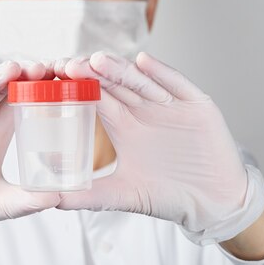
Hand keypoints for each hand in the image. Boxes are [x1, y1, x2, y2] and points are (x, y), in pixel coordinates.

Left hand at [57, 52, 263, 243]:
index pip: (96, 97)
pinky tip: (145, 62)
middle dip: (93, 73)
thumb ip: (89, 195)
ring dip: (120, 71)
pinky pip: (178, 85)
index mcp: (124, 124)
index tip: (54, 77)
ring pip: (142, 81)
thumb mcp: (123, 194)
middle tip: (69, 64)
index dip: (76, 85)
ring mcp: (170, 105)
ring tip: (98, 60)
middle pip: (115, 84)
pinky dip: (163, 74)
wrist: (212, 203)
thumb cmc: (168, 195)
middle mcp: (144, 109)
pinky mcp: (196, 106)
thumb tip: (52, 201)